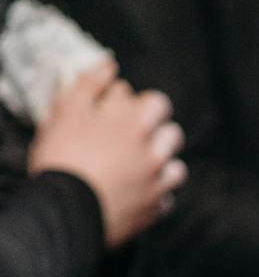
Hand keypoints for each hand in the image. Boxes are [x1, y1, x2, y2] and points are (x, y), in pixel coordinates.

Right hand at [28, 59, 185, 248]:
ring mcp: (156, 184)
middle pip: (173, 133)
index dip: (140, 106)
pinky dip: (157, 195)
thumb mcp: (67, 110)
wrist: (66, 210)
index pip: (156, 101)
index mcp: (134, 123)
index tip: (121, 113)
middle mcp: (152, 152)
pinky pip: (168, 199)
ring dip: (164, 164)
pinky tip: (139, 192)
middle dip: (158, 133)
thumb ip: (90, 84)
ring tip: (140, 166)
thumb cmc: (62, 156)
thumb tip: (109, 65)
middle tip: (134, 139)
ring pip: (178, 168)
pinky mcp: (153, 211)